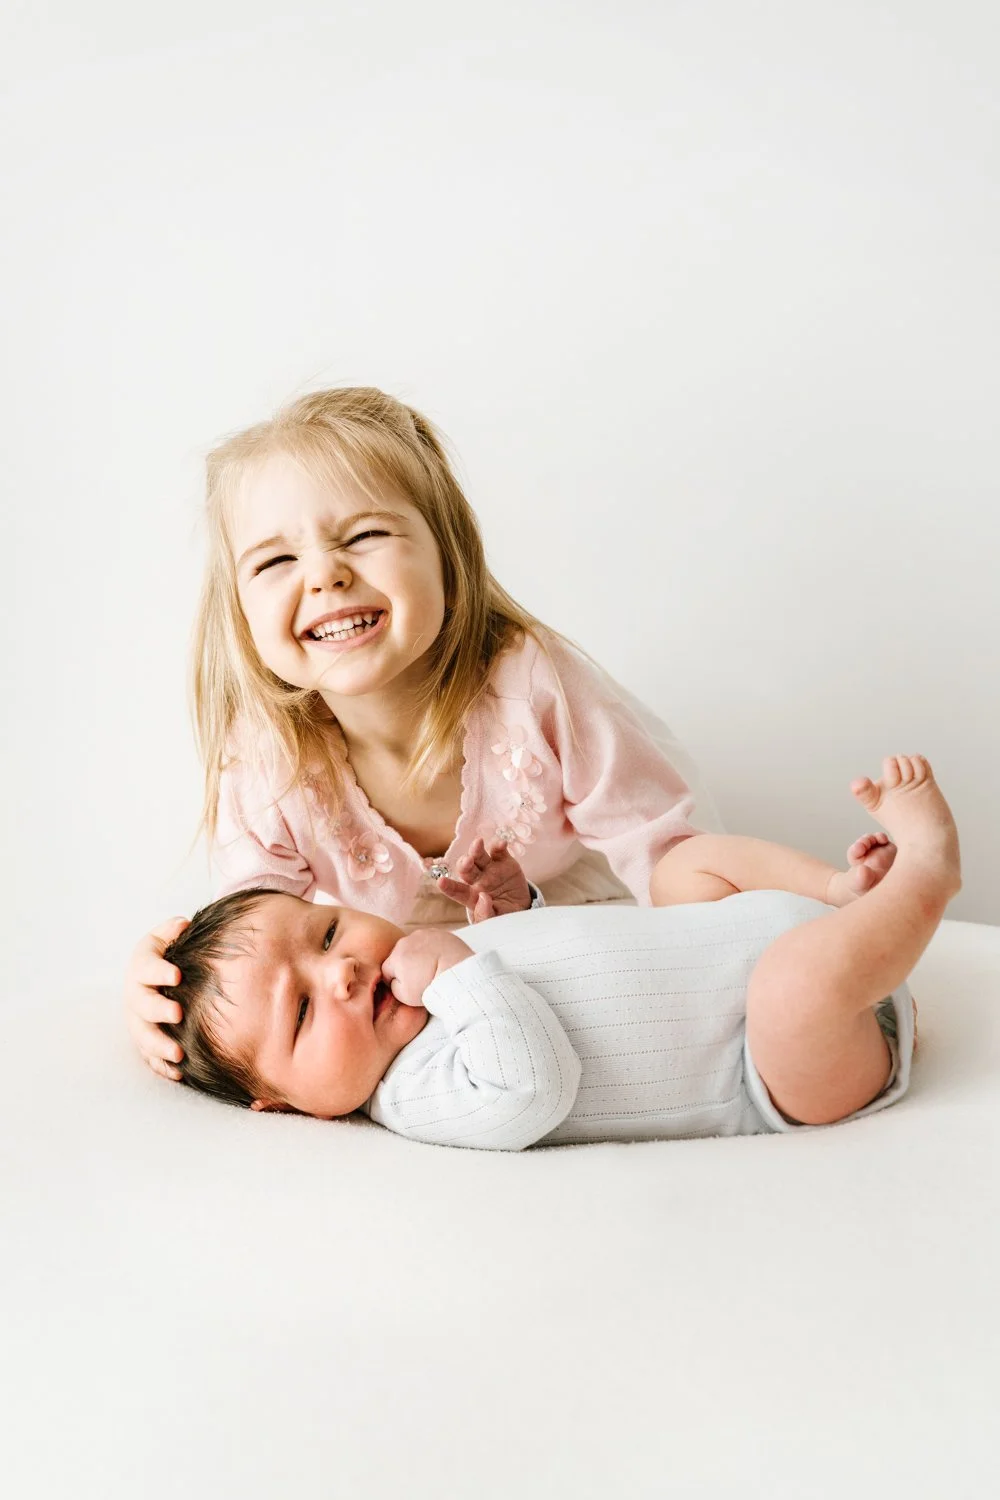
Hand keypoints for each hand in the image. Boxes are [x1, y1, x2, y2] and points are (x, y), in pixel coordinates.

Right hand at [123, 916, 189, 1080]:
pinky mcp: (144, 1039)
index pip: (147, 967)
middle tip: (178, 1014)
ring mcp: (138, 1020)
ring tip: (179, 1054)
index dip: (160, 971)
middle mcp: (136, 994)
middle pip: (142, 1005)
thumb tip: (182, 924)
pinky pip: (149, 1056)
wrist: (154, 977)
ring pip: (143, 1036)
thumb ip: (173, 930)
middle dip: (159, 1010)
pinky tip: (177, 1073)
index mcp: (142, 966)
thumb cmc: (167, 954)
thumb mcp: (167, 937)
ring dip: (159, 1045)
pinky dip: (161, 1065)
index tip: (177, 975)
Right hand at [381, 929, 472, 1007]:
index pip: (387, 970)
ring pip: (415, 946)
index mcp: (396, 956)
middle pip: (400, 955)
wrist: (458, 973)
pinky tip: (440, 959)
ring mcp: (423, 934)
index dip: (395, 980)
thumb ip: (394, 986)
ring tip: (431, 968)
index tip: (407, 986)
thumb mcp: (404, 996)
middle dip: (406, 965)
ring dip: (419, 955)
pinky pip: (430, 941)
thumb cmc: (431, 985)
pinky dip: (433, 949)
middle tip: (420, 977)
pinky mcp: (439, 932)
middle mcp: (407, 941)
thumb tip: (395, 979)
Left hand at [437, 837, 532, 921]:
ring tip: (478, 843)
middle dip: (465, 863)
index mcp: (472, 896)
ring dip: (476, 849)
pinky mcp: (503, 861)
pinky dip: (498, 845)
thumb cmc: (503, 914)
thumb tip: (483, 898)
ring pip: (479, 856)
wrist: (522, 905)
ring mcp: (489, 868)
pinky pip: (498, 851)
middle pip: (466, 869)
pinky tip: (502, 844)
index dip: (449, 886)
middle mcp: (477, 880)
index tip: (441, 882)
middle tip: (467, 861)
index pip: (457, 891)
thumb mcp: (497, 919)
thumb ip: (487, 914)